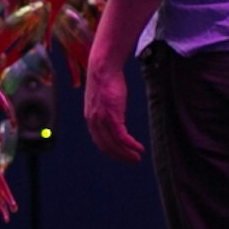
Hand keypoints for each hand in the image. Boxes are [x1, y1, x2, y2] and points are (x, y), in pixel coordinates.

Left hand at [81, 48, 142, 163]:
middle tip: (132, 161)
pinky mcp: (112, 115)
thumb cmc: (105, 78)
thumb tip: (113, 113)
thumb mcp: (102, 97)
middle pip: (106, 147)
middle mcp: (93, 122)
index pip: (99, 142)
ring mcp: (102, 120)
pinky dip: (130, 145)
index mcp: (90, 119)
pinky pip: (121, 137)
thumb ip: (105, 109)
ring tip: (137, 158)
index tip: (121, 155)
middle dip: (120, 156)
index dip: (111, 151)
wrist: (103, 67)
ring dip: (126, 154)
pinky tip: (139, 148)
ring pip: (114, 145)